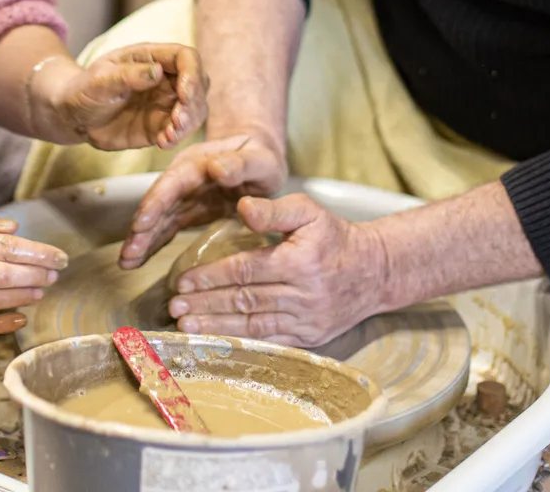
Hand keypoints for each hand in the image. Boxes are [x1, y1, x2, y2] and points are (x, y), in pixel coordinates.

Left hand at [36, 44, 206, 151]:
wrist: (73, 116)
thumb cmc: (83, 89)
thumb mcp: (99, 80)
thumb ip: (127, 76)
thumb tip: (157, 71)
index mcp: (151, 58)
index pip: (187, 58)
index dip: (192, 74)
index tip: (184, 94)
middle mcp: (164, 79)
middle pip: (198, 84)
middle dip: (193, 103)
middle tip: (178, 120)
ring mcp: (164, 103)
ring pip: (194, 110)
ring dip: (189, 123)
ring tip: (170, 135)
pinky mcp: (160, 126)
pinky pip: (178, 131)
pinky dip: (177, 138)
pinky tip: (163, 143)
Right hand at [118, 134, 286, 269]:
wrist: (259, 159)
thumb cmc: (261, 157)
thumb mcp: (260, 159)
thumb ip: (241, 164)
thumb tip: (217, 169)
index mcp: (198, 162)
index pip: (173, 182)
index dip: (156, 202)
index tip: (142, 223)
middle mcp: (184, 178)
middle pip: (158, 203)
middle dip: (141, 229)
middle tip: (127, 254)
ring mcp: (183, 196)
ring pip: (157, 219)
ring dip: (141, 240)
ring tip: (125, 262)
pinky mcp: (187, 212)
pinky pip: (166, 228)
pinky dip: (152, 243)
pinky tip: (136, 261)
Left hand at [167, 194, 383, 348]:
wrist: (375, 271)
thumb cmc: (335, 237)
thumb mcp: (309, 211)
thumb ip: (274, 209)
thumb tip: (242, 208)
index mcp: (299, 261)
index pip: (246, 270)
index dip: (212, 277)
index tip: (183, 281)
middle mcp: (303, 294)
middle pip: (245, 300)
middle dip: (206, 305)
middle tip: (174, 307)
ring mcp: (307, 320)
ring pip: (254, 325)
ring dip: (217, 327)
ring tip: (187, 327)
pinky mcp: (310, 338)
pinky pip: (272, 342)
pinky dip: (243, 342)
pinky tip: (219, 342)